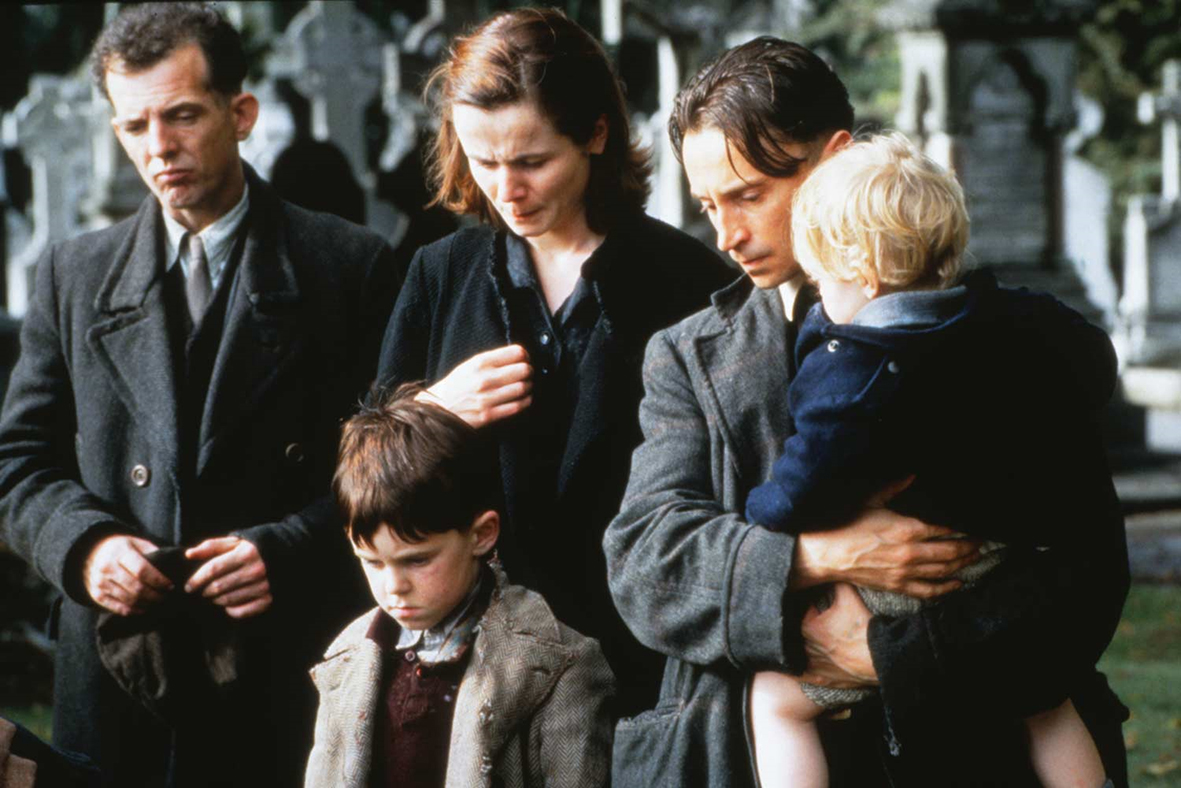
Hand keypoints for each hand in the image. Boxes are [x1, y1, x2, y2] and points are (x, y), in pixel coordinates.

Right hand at [82, 534, 171, 615]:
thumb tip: (171, 566)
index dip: (158, 580)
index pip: (142, 570)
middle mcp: (107, 567)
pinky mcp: (96, 594)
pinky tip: (143, 609)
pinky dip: (132, 611)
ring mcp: (100, 582)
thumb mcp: (136, 542)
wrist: (91, 552)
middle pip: (136, 587)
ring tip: (157, 602)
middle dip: (155, 595)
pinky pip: (116, 607)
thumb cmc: (121, 548)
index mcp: (119, 552)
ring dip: (146, 604)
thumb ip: (152, 552)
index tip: (170, 585)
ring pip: (128, 599)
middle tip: (166, 596)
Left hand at [185, 536, 271, 618]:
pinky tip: (228, 605)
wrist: (284, 555)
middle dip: (205, 591)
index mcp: (246, 553)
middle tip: (202, 591)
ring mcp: (263, 586)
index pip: (214, 568)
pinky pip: (242, 611)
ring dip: (216, 600)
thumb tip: (188, 554)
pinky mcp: (268, 599)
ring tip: (214, 596)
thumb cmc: (253, 549)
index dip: (197, 579)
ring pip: (228, 600)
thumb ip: (211, 546)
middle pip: (219, 586)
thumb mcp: (234, 542)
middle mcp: (256, 570)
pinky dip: (231, 610)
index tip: (188, 586)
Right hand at [420, 345, 532, 427]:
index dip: (525, 355)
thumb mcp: (469, 365)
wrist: (437, 409)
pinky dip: (525, 401)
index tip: (525, 359)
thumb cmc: (455, 386)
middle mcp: (485, 379)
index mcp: (480, 363)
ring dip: (529, 386)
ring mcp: (487, 398)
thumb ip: (491, 360)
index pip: (516, 353)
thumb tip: (518, 356)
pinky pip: (517, 406)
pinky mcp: (489, 415)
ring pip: (523, 388)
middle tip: (528, 373)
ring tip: (526, 385)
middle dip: (529, 371)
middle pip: (523, 370)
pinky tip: (524, 398)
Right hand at [791, 476, 979, 597]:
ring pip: (944, 571)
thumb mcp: (868, 500)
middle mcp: (910, 553)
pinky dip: (946, 589)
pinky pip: (929, 591)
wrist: (824, 554)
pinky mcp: (897, 586)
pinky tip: (957, 583)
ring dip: (963, 565)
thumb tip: (911, 476)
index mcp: (906, 528)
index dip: (961, 528)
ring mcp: (905, 572)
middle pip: (951, 552)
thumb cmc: (844, 524)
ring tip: (974, 558)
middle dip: (969, 547)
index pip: (944, 529)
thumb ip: (894, 488)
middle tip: (980, 542)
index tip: (971, 525)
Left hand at [798, 583, 877, 688]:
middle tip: (817, 622)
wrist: (880, 656)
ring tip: (807, 640)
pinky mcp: (821, 679)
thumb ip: (834, 581)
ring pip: (797, 654)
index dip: (809, 606)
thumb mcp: (848, 596)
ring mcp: (812, 665)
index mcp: (807, 626)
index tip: (815, 603)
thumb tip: (826, 568)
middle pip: (798, 632)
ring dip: (798, 646)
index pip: (801, 611)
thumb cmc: (863, 626)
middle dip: (804, 626)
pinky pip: (801, 675)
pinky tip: (791, 667)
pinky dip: (797, 671)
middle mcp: (804, 646)